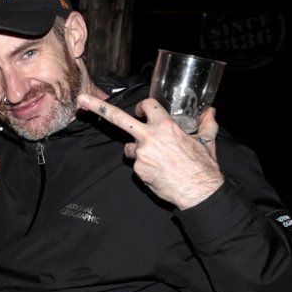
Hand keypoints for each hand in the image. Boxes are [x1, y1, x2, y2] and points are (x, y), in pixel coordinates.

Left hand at [77, 94, 223, 208]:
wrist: (198, 191)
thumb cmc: (203, 165)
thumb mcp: (207, 141)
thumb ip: (206, 124)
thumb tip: (210, 111)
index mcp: (165, 126)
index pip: (147, 105)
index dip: (143, 106)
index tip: (141, 108)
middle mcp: (149, 137)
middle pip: (119, 118)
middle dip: (98, 107)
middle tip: (81, 99)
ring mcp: (141, 154)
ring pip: (130, 147)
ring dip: (138, 150)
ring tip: (158, 159)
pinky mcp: (138, 170)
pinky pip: (136, 163)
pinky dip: (144, 165)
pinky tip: (158, 171)